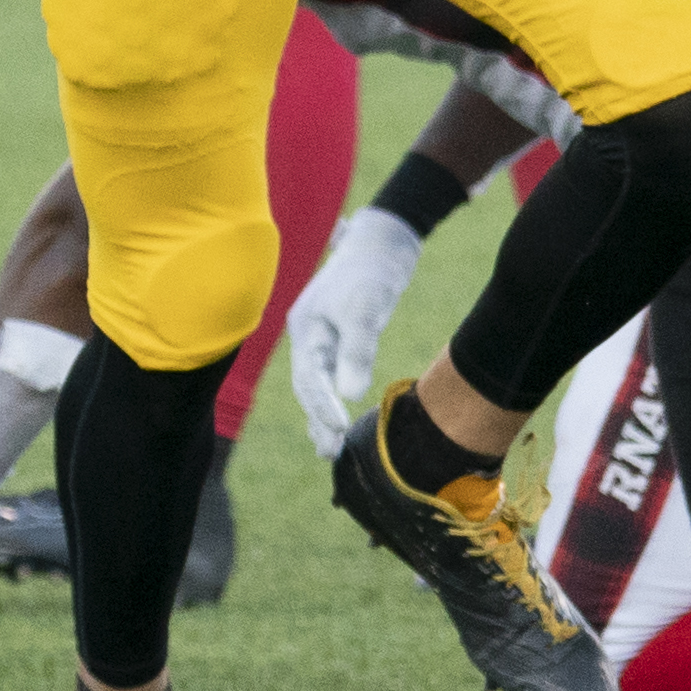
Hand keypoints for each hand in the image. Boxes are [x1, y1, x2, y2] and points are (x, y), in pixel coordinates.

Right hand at [287, 204, 425, 457]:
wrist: (385, 236)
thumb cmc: (374, 269)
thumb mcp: (366, 308)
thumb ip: (357, 349)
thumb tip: (351, 393)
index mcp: (305, 328)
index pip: (308, 378)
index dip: (321, 406)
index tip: (337, 430)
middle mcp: (308, 334)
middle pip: (307, 384)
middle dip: (316, 419)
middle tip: (329, 454)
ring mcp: (320, 333)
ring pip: (316, 381)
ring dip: (321, 412)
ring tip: (329, 448)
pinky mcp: (339, 332)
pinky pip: (331, 370)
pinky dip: (333, 393)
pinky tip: (341, 415)